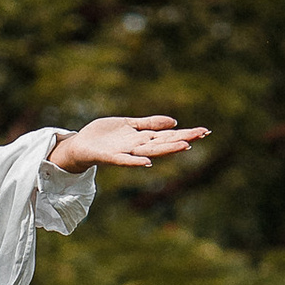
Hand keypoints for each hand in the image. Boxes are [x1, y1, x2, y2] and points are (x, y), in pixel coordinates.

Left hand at [51, 112, 208, 172]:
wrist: (80, 145)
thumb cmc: (104, 135)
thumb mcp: (130, 124)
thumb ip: (150, 124)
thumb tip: (173, 122)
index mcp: (142, 138)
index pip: (168, 135)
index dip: (186, 133)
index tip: (205, 131)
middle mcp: (137, 147)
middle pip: (164, 143)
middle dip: (183, 139)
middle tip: (202, 136)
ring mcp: (124, 152)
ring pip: (149, 151)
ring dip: (166, 149)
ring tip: (184, 146)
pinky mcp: (109, 156)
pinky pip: (124, 160)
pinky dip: (135, 161)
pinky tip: (147, 162)